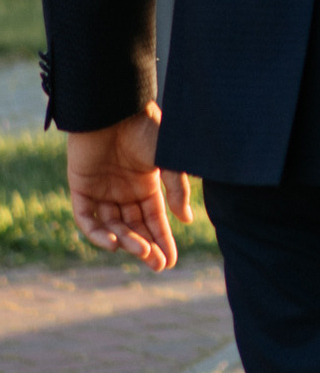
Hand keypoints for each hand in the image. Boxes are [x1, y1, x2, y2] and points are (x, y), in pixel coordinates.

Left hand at [65, 107, 193, 268]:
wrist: (113, 107)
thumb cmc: (145, 128)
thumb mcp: (169, 161)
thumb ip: (177, 189)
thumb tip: (185, 220)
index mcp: (147, 185)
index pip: (154, 220)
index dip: (162, 241)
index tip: (170, 262)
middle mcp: (124, 191)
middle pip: (134, 227)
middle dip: (146, 247)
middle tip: (156, 264)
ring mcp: (102, 190)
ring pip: (112, 226)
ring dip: (125, 240)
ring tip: (138, 249)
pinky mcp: (80, 187)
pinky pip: (86, 217)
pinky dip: (96, 233)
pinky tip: (113, 242)